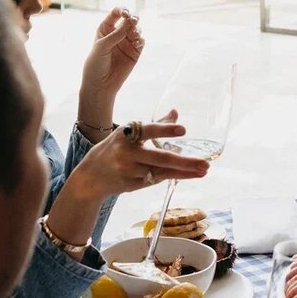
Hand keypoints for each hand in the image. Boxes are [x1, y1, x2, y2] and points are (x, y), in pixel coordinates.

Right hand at [61, 120, 208, 202]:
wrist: (90, 177)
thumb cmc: (114, 150)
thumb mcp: (129, 134)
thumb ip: (155, 125)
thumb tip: (175, 112)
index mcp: (126, 134)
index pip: (148, 131)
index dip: (165, 129)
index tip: (183, 130)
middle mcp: (126, 153)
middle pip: (160, 158)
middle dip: (185, 162)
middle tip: (206, 163)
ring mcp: (129, 171)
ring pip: (161, 171)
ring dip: (184, 172)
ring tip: (204, 170)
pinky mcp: (131, 185)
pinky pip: (156, 180)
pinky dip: (173, 177)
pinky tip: (190, 175)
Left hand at [77, 8, 142, 131]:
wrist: (100, 85)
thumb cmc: (95, 65)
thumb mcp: (101, 47)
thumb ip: (115, 35)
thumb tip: (130, 22)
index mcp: (105, 29)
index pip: (115, 14)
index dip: (122, 10)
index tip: (125, 13)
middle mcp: (117, 34)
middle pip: (128, 21)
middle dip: (132, 19)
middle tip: (134, 21)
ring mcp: (127, 43)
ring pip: (136, 30)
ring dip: (137, 29)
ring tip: (135, 34)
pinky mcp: (135, 53)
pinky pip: (141, 42)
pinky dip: (141, 40)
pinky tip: (137, 43)